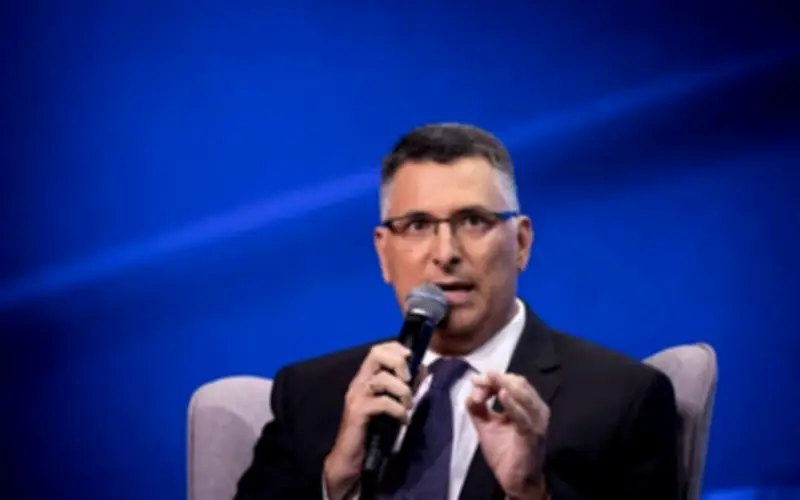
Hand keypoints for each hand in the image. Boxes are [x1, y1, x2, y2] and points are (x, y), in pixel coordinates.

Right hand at [323, 342, 420, 499]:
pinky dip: (398, 409)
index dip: (397, 349)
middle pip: (375, 355)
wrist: (350, 459)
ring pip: (381, 379)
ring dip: (402, 391)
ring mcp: (356, 397)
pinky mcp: (357, 413)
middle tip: (409, 380)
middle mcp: (358, 383)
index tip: (412, 359)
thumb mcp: (391, 404)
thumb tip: (422, 369)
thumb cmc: (372, 431)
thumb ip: (404, 386)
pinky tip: (402, 420)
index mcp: (365, 378)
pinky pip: (382, 403)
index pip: (377, 350)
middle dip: (398, 363)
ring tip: (408, 406)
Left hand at [466, 372, 549, 499]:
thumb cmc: (504, 452)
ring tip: (488, 380)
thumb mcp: (487, 426)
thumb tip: (471, 393)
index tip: (475, 380)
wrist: (515, 480)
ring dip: (503, 385)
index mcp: (527, 405)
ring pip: (523, 394)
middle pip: (519, 383)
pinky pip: (523, 416)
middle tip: (478, 381)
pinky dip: (512, 404)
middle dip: (497, 379)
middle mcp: (536, 409)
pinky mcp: (533, 434)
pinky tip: (501, 395)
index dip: (494, 378)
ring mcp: (537, 421)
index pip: (513, 382)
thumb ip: (478, 409)